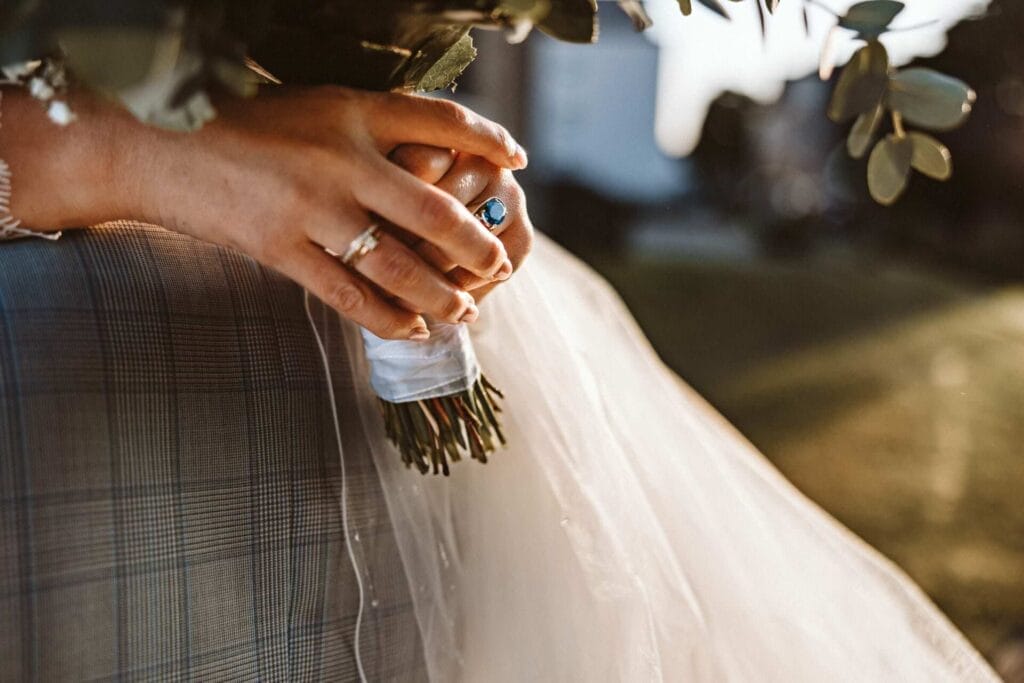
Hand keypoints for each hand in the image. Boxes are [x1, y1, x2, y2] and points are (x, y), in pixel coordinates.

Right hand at [3, 86, 527, 339]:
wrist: (157, 146)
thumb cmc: (241, 124)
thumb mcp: (312, 106)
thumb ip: (368, 130)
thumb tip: (434, 161)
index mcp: (350, 110)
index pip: (437, 120)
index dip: (485, 139)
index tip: (516, 159)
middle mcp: (339, 157)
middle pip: (432, 209)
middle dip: (474, 244)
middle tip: (499, 266)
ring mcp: (310, 208)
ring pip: (397, 264)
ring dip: (439, 294)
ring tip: (466, 312)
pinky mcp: (280, 249)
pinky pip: (348, 295)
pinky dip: (387, 319)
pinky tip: (414, 331)